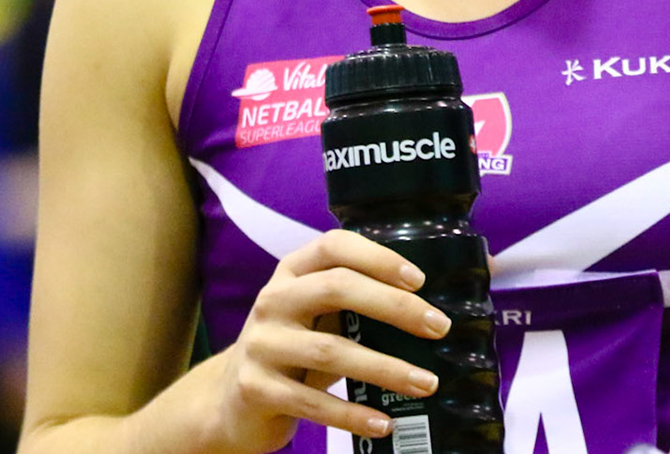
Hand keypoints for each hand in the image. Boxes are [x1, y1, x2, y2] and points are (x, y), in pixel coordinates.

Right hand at [212, 231, 450, 453]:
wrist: (230, 399)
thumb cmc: (294, 349)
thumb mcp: (317, 316)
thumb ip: (357, 303)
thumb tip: (430, 309)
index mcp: (292, 272)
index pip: (334, 247)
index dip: (378, 257)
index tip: (418, 279)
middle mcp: (273, 300)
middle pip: (337, 289)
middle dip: (395, 307)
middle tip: (439, 327)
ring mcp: (261, 344)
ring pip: (330, 350)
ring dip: (386, 368)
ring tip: (427, 383)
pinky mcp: (256, 389)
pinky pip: (312, 402)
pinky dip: (352, 415)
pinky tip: (383, 423)